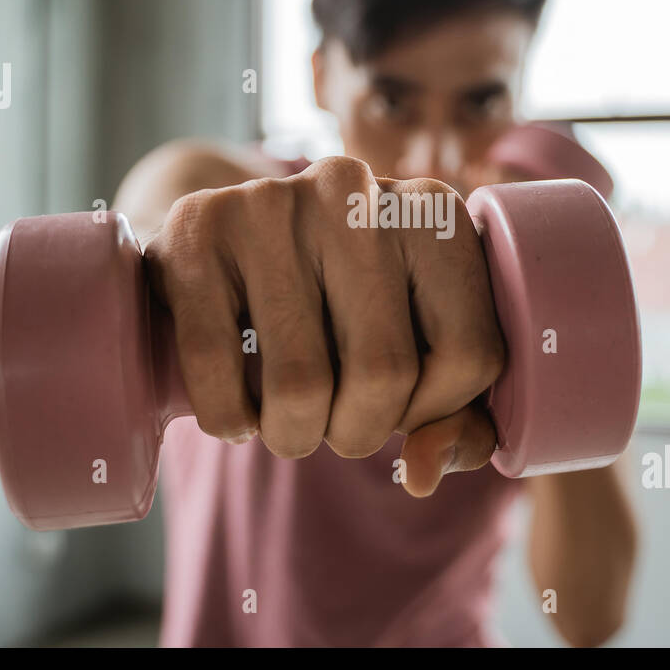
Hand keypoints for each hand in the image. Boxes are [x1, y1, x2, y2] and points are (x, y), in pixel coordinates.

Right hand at [142, 156, 504, 495]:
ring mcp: (273, 202)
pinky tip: (235, 413)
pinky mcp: (198, 226)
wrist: (220, 233)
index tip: (400, 406)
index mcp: (435, 212)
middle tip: (332, 426)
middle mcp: (358, 194)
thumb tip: (425, 475)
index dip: (436, 411)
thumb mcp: (409, 341)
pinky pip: (216, 365)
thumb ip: (449, 416)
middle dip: (357, 432)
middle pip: (384, 372)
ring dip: (292, 434)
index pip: (470, 354)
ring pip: (302, 383)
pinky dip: (226, 418)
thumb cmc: (333, 301)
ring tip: (285, 422)